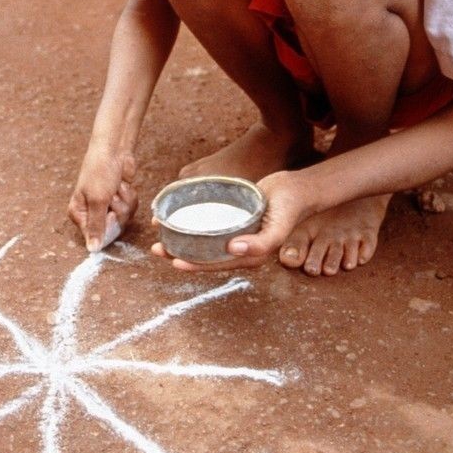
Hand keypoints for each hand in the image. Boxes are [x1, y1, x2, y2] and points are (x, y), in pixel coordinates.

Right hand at [68, 146, 138, 251]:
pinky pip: (130, 209)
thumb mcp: (97, 200)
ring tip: (116, 187)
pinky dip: (130, 197)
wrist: (114, 150)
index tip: (108, 213)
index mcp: (78, 213)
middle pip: (112, 229)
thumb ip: (96, 226)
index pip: (94, 236)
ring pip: (124, 219)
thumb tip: (92, 250)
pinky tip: (123, 185)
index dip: (106, 226)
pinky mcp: (120, 200)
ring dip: (124, 202)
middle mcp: (91, 213)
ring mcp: (107, 207)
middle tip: (112, 196)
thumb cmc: (99, 171)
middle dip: (117, 211)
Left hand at [150, 171, 303, 270]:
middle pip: (205, 254)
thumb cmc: (289, 209)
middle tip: (157, 248)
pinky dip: (192, 221)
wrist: (296, 188)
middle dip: (180, 254)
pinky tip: (177, 215)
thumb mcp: (278, 228)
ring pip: (203, 239)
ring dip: (181, 238)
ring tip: (160, 232)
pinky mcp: (232, 217)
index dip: (194, 265)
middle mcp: (239, 247)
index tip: (174, 261)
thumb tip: (232, 250)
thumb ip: (260, 245)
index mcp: (248, 256)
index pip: (216, 265)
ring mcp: (234, 232)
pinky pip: (208, 223)